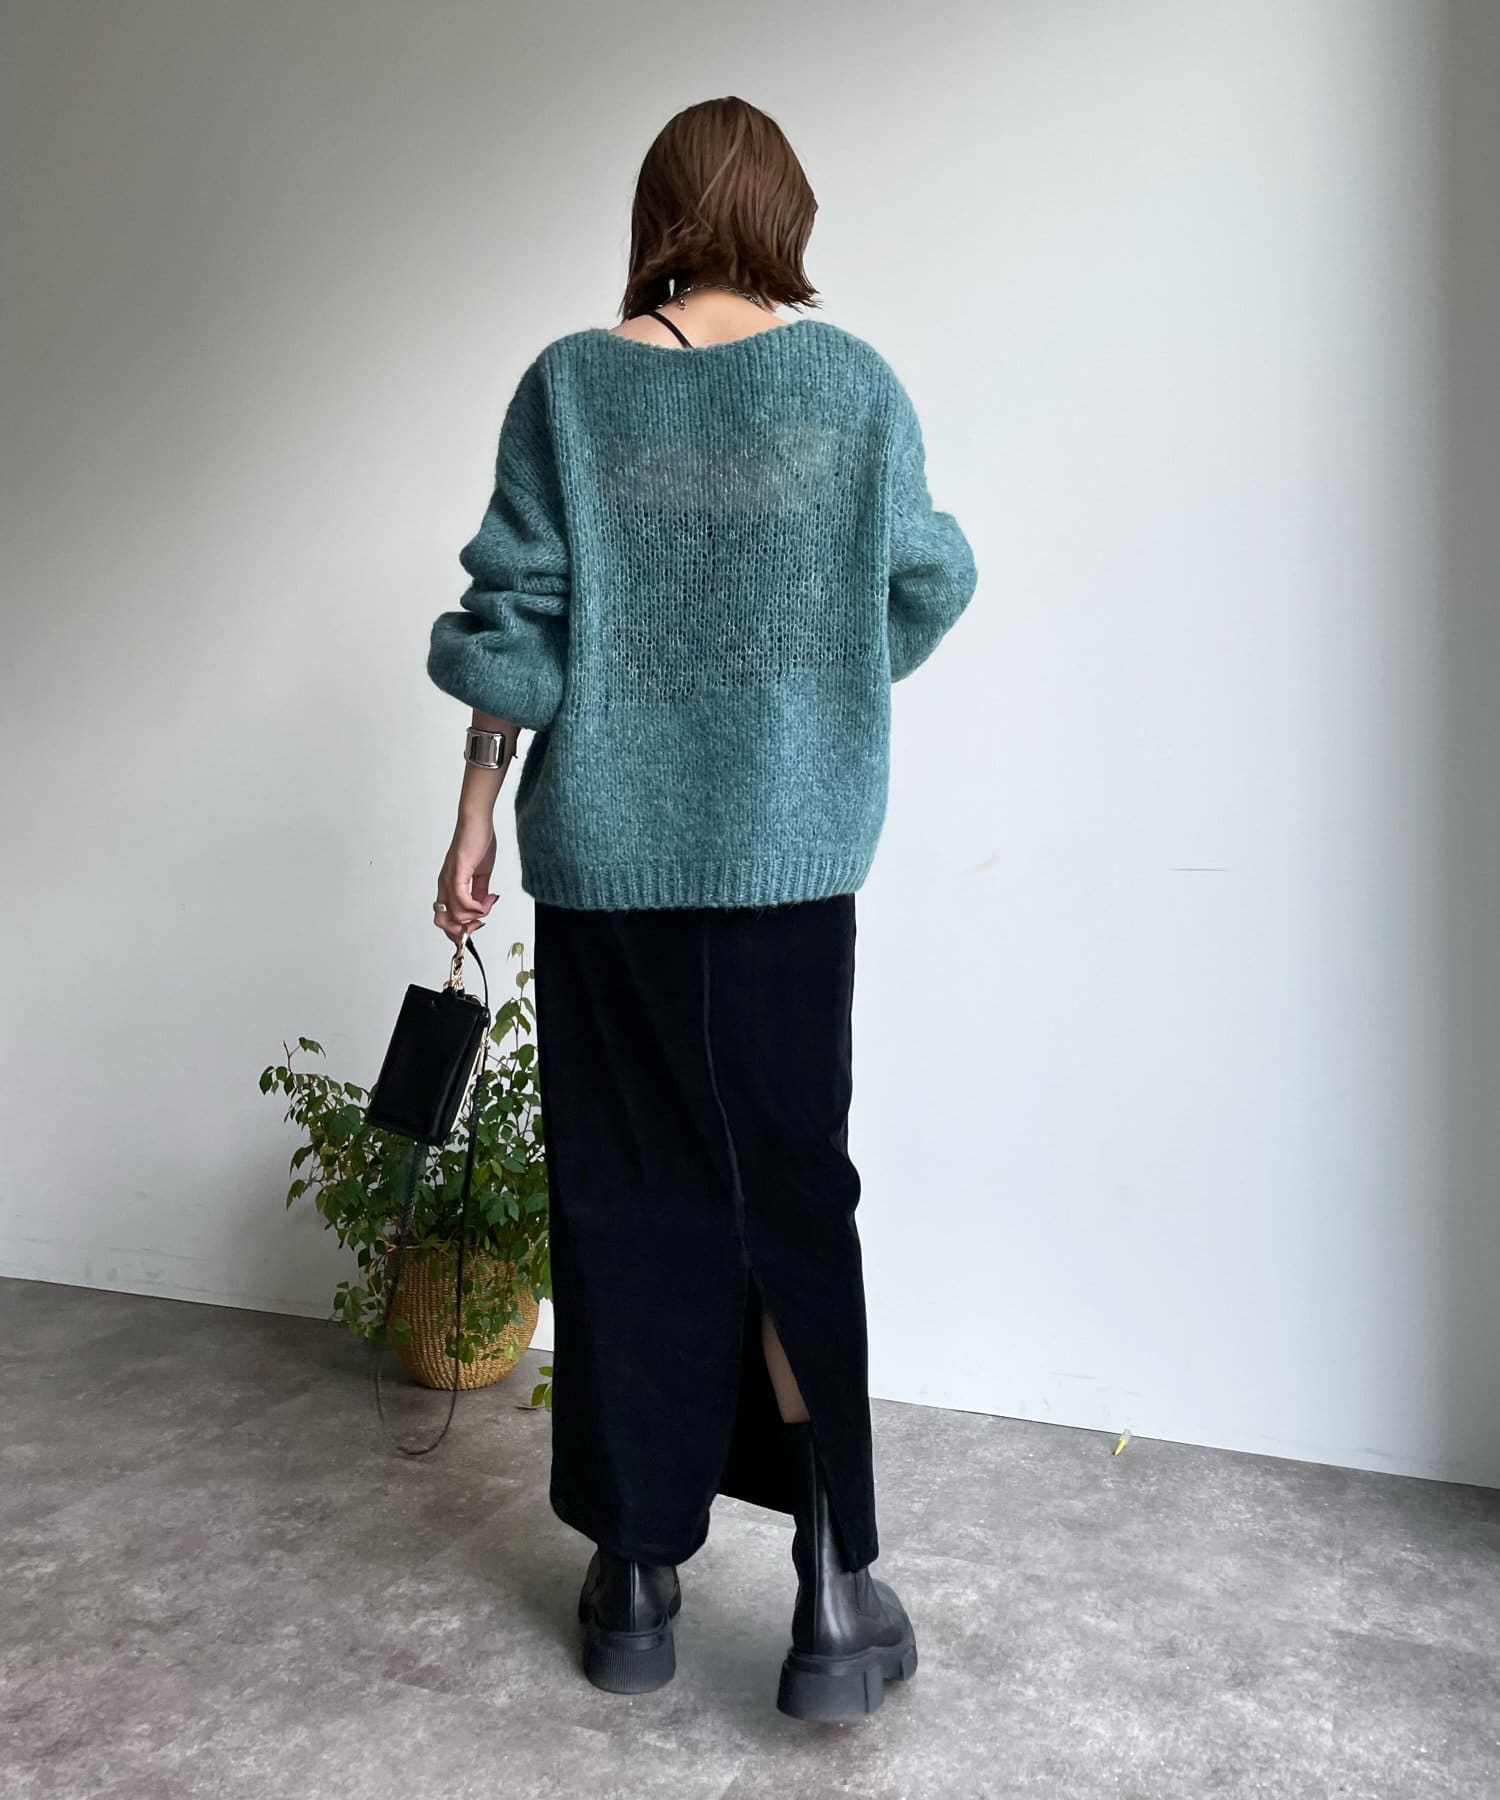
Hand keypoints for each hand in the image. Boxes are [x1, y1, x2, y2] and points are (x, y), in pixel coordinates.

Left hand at [434, 813, 497, 944]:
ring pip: (454, 916)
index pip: (445, 919)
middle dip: (463, 931)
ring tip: (488, 902)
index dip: (460, 929)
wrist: (477, 821)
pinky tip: (485, 900)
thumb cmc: (478, 841)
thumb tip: (483, 908)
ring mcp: (448, 880)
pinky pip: (461, 901)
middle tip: (480, 923)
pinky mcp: (456, 873)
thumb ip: (480, 892)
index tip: (478, 925)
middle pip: (443, 923)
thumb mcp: (481, 874)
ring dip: (475, 916)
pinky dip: (475, 907)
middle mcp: (444, 885)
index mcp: (448, 886)